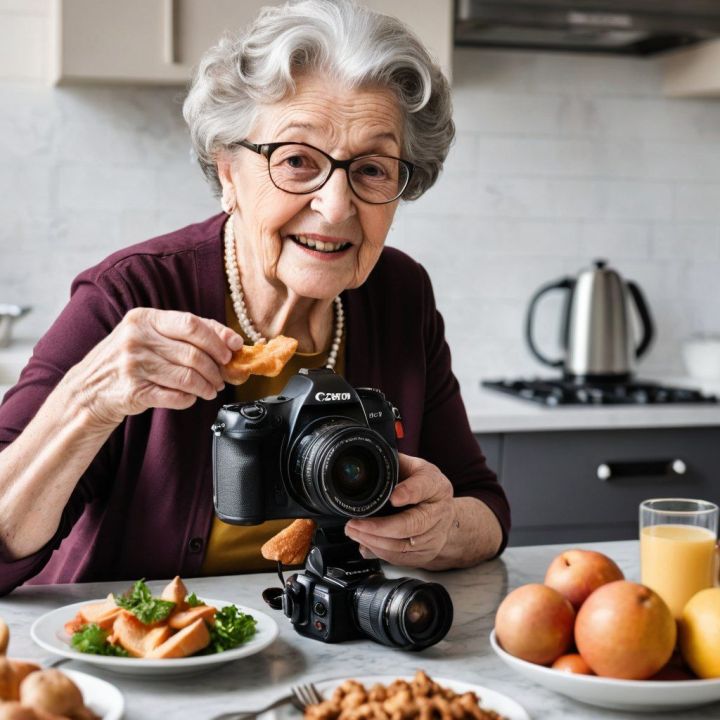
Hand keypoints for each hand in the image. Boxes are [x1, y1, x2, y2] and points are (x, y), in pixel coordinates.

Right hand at [69, 308, 242, 427]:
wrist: (88, 390)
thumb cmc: (128, 359)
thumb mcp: (149, 335)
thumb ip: (185, 333)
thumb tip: (231, 341)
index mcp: (144, 318)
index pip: (191, 324)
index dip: (217, 338)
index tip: (232, 350)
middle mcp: (136, 338)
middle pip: (193, 353)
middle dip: (216, 368)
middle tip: (222, 376)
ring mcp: (133, 365)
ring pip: (188, 377)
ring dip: (207, 386)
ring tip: (211, 390)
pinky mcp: (134, 391)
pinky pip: (175, 396)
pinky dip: (189, 399)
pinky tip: (191, 397)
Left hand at [344, 453, 454, 566]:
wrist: (443, 511)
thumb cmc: (424, 486)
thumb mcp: (413, 467)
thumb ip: (394, 464)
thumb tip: (366, 460)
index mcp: (436, 485)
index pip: (424, 487)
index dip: (409, 492)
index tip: (393, 497)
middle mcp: (439, 512)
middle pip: (411, 524)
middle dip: (379, 527)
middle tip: (354, 523)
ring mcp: (435, 535)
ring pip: (403, 545)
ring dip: (374, 541)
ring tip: (354, 532)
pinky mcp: (427, 553)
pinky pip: (401, 558)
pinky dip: (380, 552)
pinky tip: (366, 543)